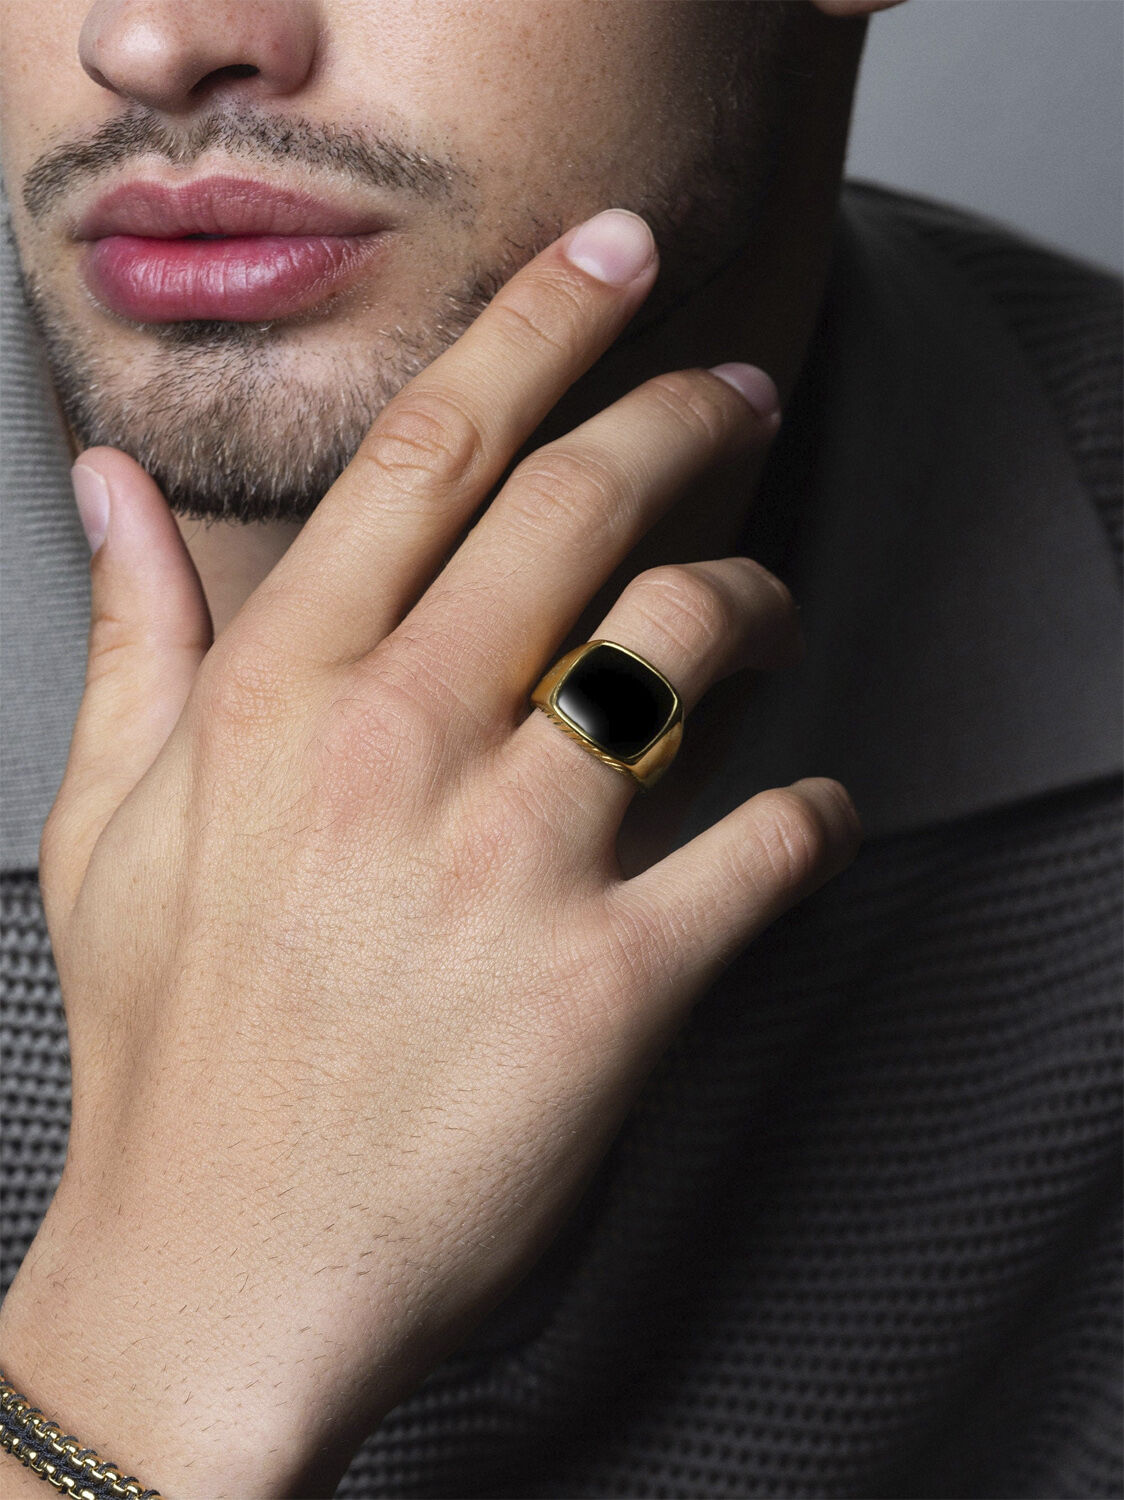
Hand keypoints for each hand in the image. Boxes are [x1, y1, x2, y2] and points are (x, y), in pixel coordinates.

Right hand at [0, 209, 860, 1498]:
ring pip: (686, 643)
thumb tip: (109, 483)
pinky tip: (804, 815)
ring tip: (769, 608)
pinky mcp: (612, 982)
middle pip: (581, 503)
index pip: (430, 448)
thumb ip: (137, 634)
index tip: (609, 260)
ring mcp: (509, 860)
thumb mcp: (111, 823)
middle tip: (736, 396)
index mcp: (280, 693)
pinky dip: (810, 818)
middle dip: (684, 416)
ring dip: (756, 603)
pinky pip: (765, 846)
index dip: (538, 325)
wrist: (218, 1274)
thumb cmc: (169, 1048)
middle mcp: (397, 746)